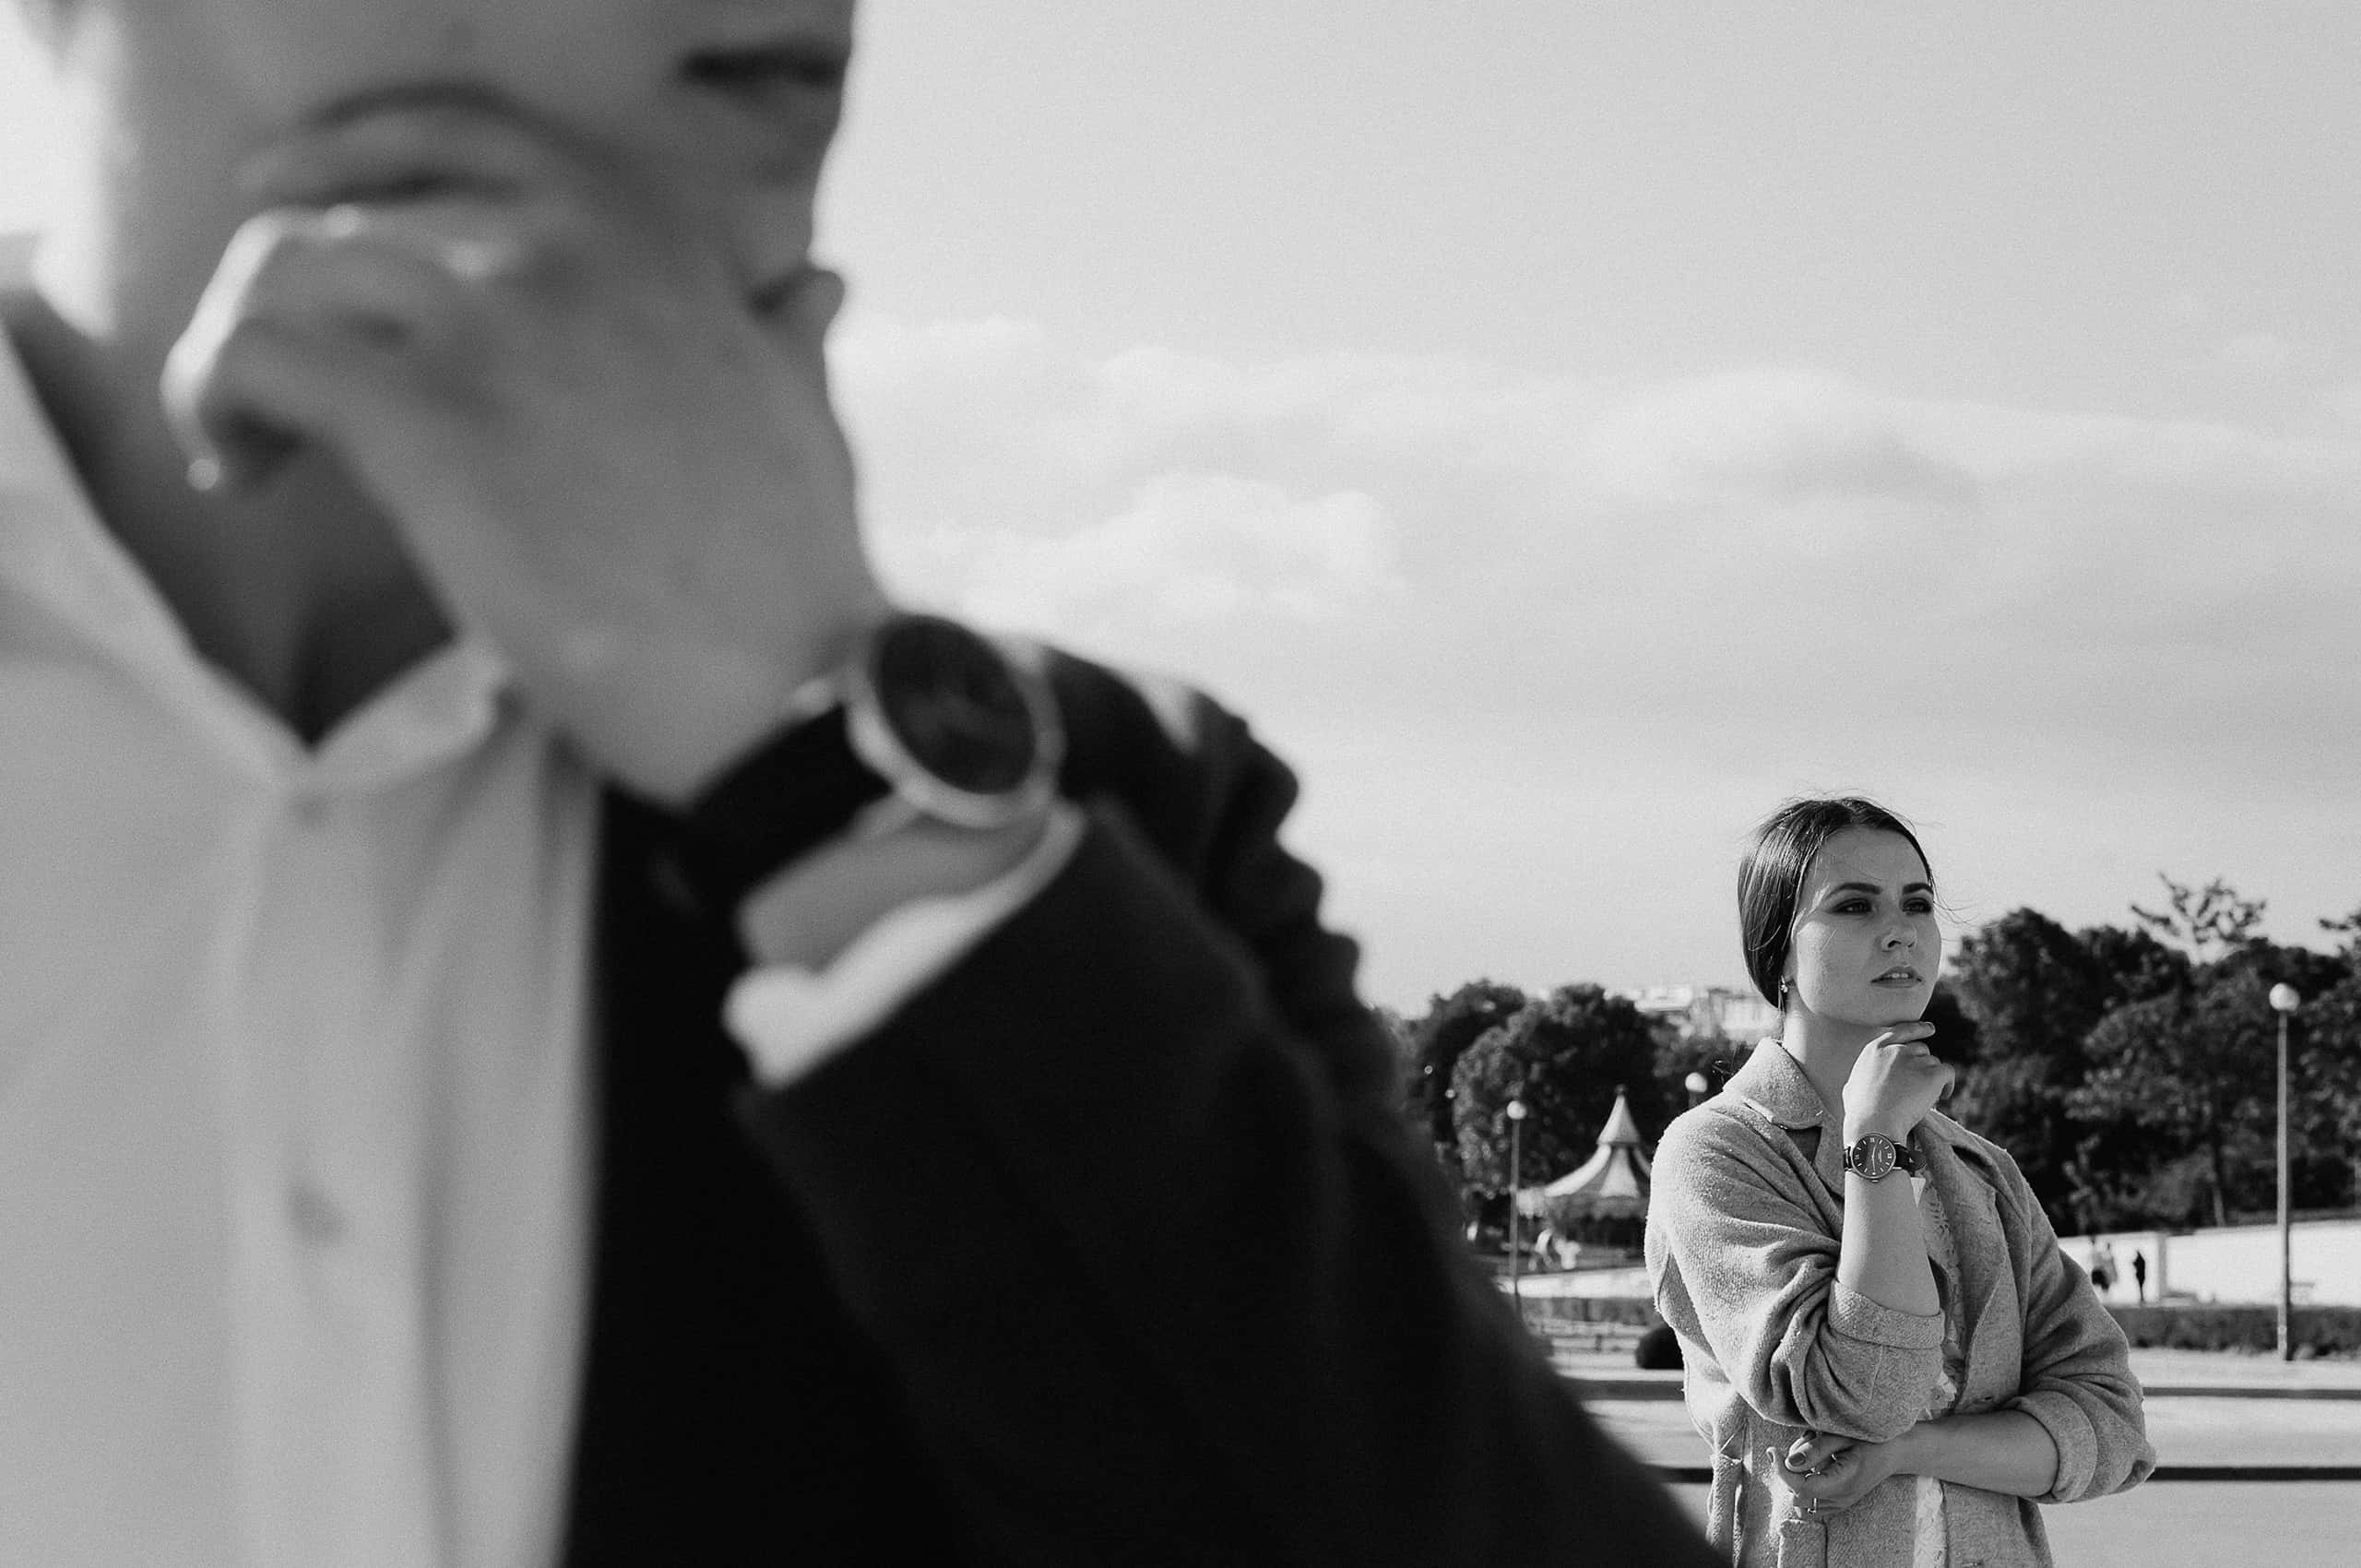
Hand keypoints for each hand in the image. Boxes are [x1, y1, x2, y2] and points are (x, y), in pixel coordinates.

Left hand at [161, 94, 886, 802]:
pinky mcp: (430, 423)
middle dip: (288, 294)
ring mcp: (494, 328)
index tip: (299, 217)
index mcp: (648, 234)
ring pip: (283, 271)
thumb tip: (814, 286)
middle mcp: (564, 248)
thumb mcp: (803, 410)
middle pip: (347, 208)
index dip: (354, 169)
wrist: (789, 683)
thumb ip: (781, 330)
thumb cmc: (798, 570)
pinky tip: (246, 473)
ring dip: (242, 351)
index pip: (457, 138)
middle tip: (282, 388)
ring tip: (258, 444)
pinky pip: (257, 359)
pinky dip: (219, 405)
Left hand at [1771, 1429, 1909, 1516]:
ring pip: (1803, 1504)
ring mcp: (1841, 1503)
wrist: (1895, 1451)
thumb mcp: (1842, 1436)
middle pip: (1798, 1498)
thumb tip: (1788, 1462)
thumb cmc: (1870, 1438)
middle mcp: (1841, 1498)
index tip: (1773, 1450)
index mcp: (1842, 1482)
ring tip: (1808, 1456)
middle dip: (1789, 1473)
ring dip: (1796, 1481)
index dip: (1781, 1471)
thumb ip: (1815, 1450)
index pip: (1801, 1488)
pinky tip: (1813, 1465)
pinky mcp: (1839, 1502)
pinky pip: (1812, 1504)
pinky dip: (1805, 1487)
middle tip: (1798, 1447)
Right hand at [1840, 1021, 1953, 1141]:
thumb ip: (1861, 1078)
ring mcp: (1914, 1061)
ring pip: (1933, 1063)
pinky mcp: (1931, 1075)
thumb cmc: (1860, 1112)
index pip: (1901, 1030)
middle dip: (1922, 1065)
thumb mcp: (1851, 1087)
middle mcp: (1896, 1050)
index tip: (1930, 1029)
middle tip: (1920, 1085)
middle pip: (1920, 1049)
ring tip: (1926, 1097)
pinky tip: (1943, 1096)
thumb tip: (1859, 1084)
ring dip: (1932, 1078)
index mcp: (1875, 1049)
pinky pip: (1948, 1073)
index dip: (1918, 1029)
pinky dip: (1948, 1084)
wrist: (1874, 1125)